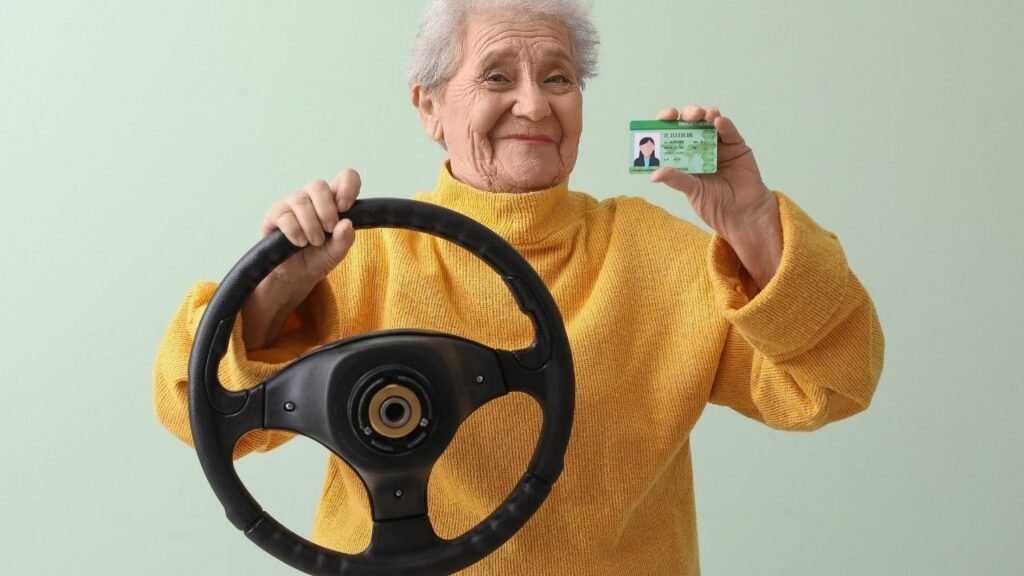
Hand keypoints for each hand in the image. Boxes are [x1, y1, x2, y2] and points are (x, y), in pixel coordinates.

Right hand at [241, 169, 361, 348]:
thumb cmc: (320, 256)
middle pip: (318, 185)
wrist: (297, 275)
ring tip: (314, 242)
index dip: (347, 187)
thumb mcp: (338, 252)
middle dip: (326, 210)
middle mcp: (311, 197)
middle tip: (329, 229)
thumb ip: (345, 238)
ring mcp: (291, 203)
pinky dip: (295, 231)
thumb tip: (346, 224)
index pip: (345, 177)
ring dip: (311, 225)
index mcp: (333, 200)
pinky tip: (299, 243)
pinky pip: (284, 216)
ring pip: (300, 201)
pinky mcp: (274, 215)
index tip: (345, 208)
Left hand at [651, 105, 781, 288]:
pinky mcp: (737, 146)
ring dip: (705, 115)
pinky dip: (724, 125)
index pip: (672, 135)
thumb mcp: (692, 191)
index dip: (667, 124)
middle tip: (687, 115)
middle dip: (688, 115)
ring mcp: (719, 145)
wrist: (743, 214)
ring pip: (710, 123)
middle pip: (691, 124)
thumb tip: (654, 174)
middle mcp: (701, 148)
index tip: (664, 118)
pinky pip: (729, 132)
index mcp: (685, 157)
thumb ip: (676, 179)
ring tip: (703, 115)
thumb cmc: (715, 206)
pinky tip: (718, 122)